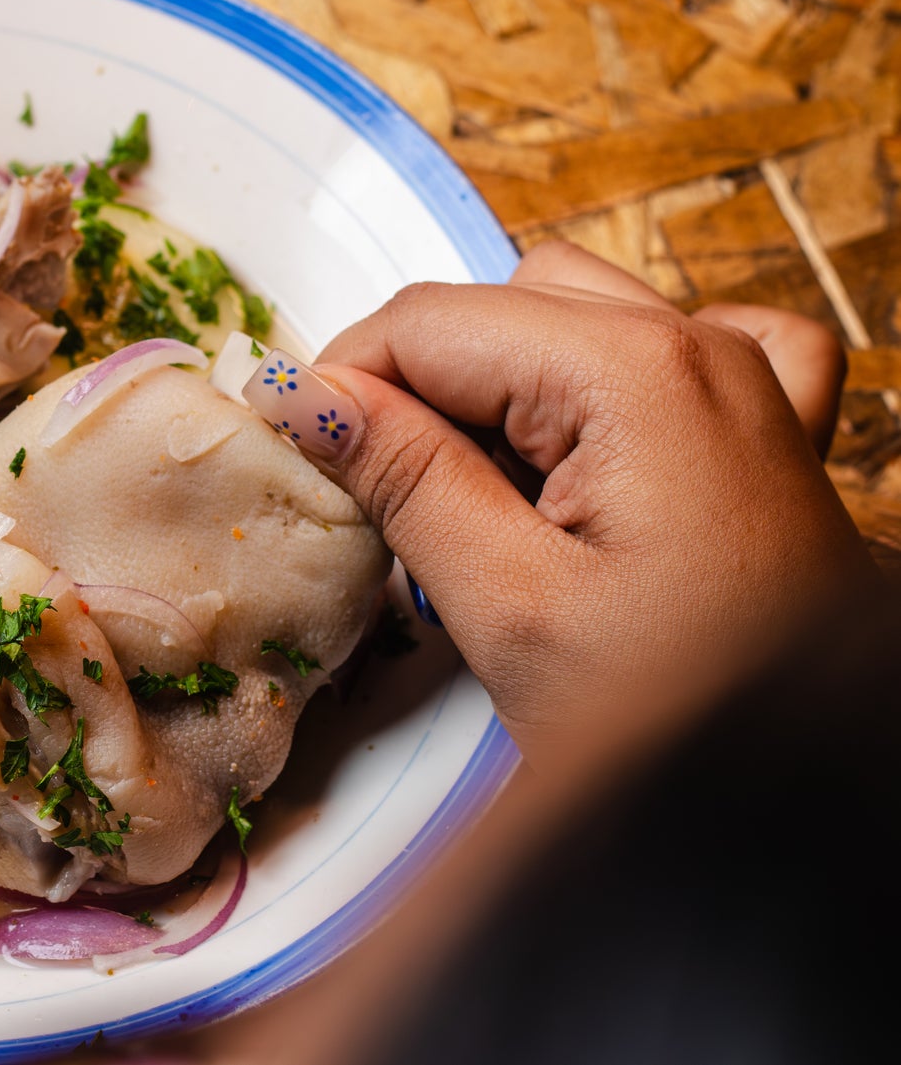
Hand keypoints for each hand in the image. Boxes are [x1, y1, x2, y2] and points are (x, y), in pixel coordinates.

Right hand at [243, 241, 873, 768]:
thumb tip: (303, 394)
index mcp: (634, 373)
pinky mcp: (761, 431)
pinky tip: (588, 445)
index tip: (287, 454)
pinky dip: (609, 378)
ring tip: (476, 498)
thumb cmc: (679, 719)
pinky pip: (677, 348)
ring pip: (570, 314)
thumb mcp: (513, 606)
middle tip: (380, 502)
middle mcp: (696, 348)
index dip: (339, 381)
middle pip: (493, 309)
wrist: (817, 794)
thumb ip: (406, 477)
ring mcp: (742, 382)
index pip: (427, 323)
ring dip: (498, 386)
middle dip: (415, 388)